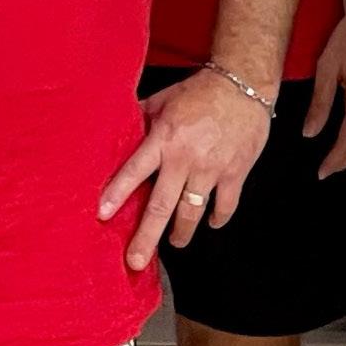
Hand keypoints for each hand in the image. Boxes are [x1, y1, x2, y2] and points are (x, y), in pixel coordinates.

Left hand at [102, 69, 273, 268]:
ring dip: (181, 233)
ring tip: (174, 243)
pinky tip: (211, 223)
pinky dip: (218, 218)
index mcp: (164, 139)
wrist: (243, 84)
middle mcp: (185, 158)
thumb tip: (118, 130)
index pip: (135, 171)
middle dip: (147, 237)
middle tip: (135, 262)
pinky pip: (225, 205)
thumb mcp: (163, 100)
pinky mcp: (236, 172)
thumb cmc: (200, 90)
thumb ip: (142, 120)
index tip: (102, 215)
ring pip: (192, 212)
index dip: (117, 194)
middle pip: (162, 206)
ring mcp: (212, 169)